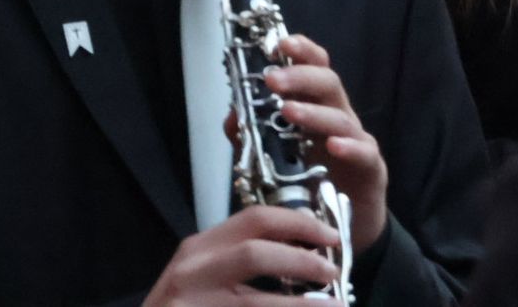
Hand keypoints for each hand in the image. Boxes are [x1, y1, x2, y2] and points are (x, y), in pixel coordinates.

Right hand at [144, 206, 347, 306]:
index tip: (330, 236)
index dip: (299, 223)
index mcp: (200, 247)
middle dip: (303, 262)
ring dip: (305, 306)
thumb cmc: (185, 306)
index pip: (253, 219)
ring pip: (259, 301)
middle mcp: (194, 270)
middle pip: (256, 252)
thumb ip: (236, 259)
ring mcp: (197, 303)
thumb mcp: (202, 274)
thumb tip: (301, 255)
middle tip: (332, 273)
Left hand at [266, 34, 387, 252]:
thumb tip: (232, 115)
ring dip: (313, 112)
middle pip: (327, 83)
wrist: (339, 223)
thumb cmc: (307, 178)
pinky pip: (364, 153)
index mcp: (314, 104)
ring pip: (341, 116)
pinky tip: (333, 146)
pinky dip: (349, 147)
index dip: (300, 50)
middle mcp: (336, 115)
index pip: (313, 67)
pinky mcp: (371, 170)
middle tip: (273, 79)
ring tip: (288, 111)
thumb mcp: (270, 155)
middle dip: (300, 76)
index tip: (280, 43)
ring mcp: (356, 141)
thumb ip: (250, 134)